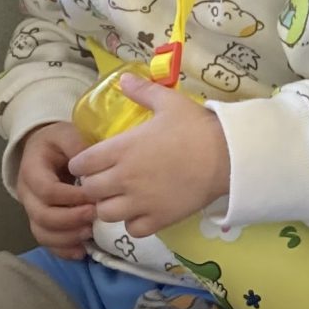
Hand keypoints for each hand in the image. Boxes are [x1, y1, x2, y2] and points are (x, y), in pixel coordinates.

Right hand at [14, 122, 94, 259]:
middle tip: (96, 216)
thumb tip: (92, 168)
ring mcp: (32, 209)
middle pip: (42, 215)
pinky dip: (62, 250)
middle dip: (70, 220)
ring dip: (67, 238)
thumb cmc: (58, 142)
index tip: (94, 196)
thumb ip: (78, 146)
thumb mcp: (67, 134)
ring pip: (42, 232)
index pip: (47, 190)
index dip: (70, 198)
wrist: (44, 149)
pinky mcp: (40, 221)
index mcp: (32, 170)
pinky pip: (47, 241)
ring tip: (90, 234)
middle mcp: (27, 193)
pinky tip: (81, 252)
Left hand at [66, 76, 231, 239]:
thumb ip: (142, 92)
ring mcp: (140, 202)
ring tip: (121, 199)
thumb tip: (123, 79)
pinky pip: (132, 230)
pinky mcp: (158, 219)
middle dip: (93, 185)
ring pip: (105, 213)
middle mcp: (124, 177)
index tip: (92, 162)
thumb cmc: (197, 127)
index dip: (82, 164)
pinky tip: (142, 212)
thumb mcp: (169, 102)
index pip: (80, 164)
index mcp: (121, 149)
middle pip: (89, 191)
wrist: (228, 156)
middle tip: (106, 180)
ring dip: (110, 206)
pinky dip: (133, 223)